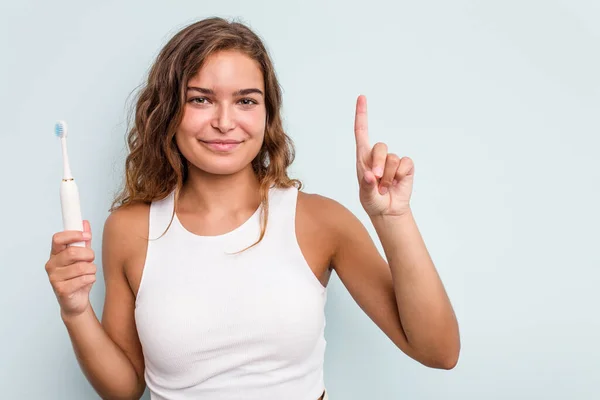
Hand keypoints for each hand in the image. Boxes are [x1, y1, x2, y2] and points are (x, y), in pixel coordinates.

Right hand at [45, 220, 96, 319]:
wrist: (76, 301)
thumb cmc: (79, 277)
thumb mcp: (82, 257)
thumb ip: (83, 241)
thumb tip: (84, 222)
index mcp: (55, 254)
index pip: (58, 238)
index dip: (73, 235)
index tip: (87, 236)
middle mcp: (51, 264)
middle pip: (73, 252)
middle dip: (88, 255)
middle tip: (91, 259)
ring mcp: (54, 278)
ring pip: (82, 267)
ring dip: (91, 270)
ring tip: (89, 273)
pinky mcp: (61, 289)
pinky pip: (84, 279)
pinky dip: (91, 279)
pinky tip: (86, 282)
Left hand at [354, 95, 413, 216]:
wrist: (388, 210)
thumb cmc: (372, 201)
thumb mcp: (365, 196)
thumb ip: (366, 186)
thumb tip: (370, 176)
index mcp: (363, 157)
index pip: (361, 131)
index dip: (361, 114)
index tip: (361, 97)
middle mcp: (378, 156)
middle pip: (380, 147)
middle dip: (379, 164)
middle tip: (376, 180)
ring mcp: (392, 161)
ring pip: (392, 159)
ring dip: (388, 177)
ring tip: (384, 188)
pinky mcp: (405, 167)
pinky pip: (404, 164)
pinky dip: (399, 176)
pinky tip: (396, 184)